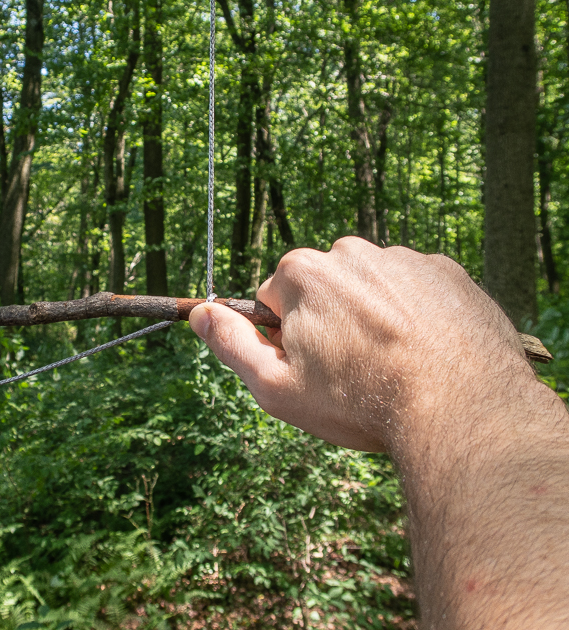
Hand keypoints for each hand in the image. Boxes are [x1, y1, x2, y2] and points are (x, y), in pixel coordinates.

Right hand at [189, 237, 532, 451]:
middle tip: (354, 372)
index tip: (313, 368)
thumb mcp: (276, 387)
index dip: (287, 339)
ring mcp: (403, 258)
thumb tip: (199, 312)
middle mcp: (351, 252)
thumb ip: (230, 344)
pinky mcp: (446, 272)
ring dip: (373, 319)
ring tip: (395, 367)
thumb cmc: (360, 402)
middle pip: (323, 290)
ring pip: (370, 290)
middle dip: (330, 323)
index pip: (275, 300)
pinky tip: (426, 354)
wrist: (462, 410)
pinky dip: (415, 316)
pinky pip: (415, 290)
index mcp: (302, 273)